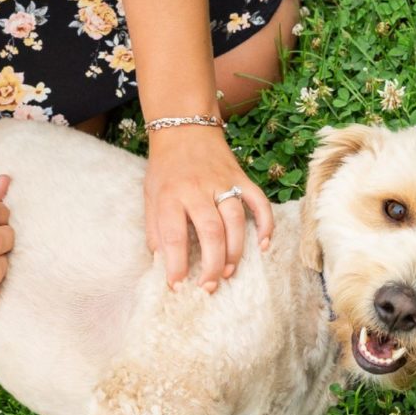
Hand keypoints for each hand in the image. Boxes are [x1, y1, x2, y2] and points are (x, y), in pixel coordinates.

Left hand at [144, 126, 273, 291]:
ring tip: (229, 272)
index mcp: (170, 195)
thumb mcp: (150, 196)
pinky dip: (265, 224)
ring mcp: (223, 182)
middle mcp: (198, 189)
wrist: (184, 128)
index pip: (174, 236)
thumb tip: (162, 261)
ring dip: (235, 251)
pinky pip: (259, 202)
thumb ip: (156, 228)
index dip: (176, 264)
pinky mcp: (241, 178)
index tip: (178, 286)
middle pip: (210, 232)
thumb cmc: (165, 168)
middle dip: (212, 264)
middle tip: (210, 286)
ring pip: (235, 221)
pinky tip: (264, 245)